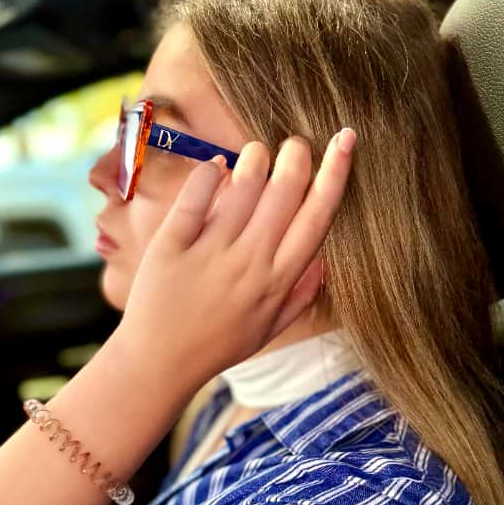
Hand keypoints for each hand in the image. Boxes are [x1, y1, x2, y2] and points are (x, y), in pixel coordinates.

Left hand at [118, 130, 354, 386]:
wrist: (157, 364)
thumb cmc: (215, 346)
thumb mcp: (267, 330)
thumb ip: (299, 296)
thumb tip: (325, 260)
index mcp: (277, 282)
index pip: (317, 218)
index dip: (336, 174)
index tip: (345, 140)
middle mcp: (248, 264)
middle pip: (284, 194)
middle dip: (297, 156)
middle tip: (296, 144)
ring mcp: (208, 254)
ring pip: (242, 188)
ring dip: (255, 159)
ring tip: (257, 152)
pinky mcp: (170, 246)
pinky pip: (194, 198)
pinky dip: (207, 174)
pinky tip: (215, 167)